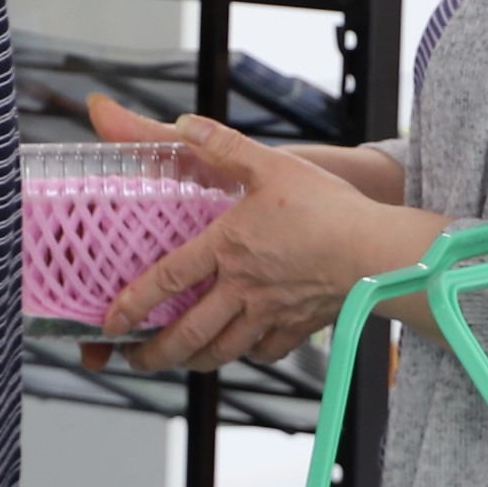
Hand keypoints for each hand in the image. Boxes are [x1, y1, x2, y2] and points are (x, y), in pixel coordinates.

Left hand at [92, 107, 451, 371]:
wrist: (377, 253)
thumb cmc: (326, 207)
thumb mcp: (271, 164)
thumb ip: (223, 145)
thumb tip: (183, 123)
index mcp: (227, 248)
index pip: (166, 280)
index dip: (132, 303)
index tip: (110, 321)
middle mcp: (242, 288)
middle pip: (188, 333)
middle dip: (155, 353)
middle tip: (134, 359)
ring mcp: (270, 313)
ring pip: (222, 350)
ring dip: (193, 361)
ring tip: (177, 363)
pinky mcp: (298, 326)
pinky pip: (264, 351)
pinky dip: (246, 354)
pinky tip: (240, 348)